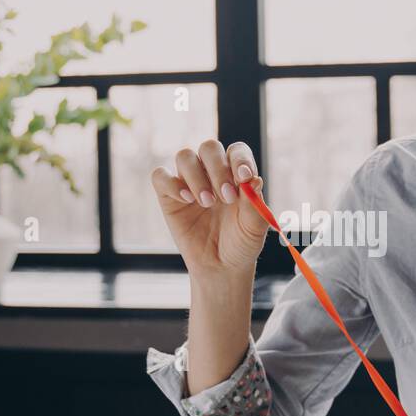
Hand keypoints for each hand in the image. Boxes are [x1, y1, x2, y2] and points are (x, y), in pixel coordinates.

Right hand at [150, 141, 269, 275]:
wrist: (221, 267)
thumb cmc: (241, 243)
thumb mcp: (254, 228)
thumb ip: (254, 204)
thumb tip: (254, 179)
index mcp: (236, 174)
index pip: (236, 151)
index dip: (239, 158)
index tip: (244, 176)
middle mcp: (211, 172)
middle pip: (209, 148)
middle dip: (218, 168)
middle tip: (227, 197)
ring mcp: (188, 182)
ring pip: (184, 156)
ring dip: (196, 177)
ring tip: (207, 203)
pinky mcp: (168, 196)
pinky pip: (160, 176)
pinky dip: (172, 184)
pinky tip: (187, 200)